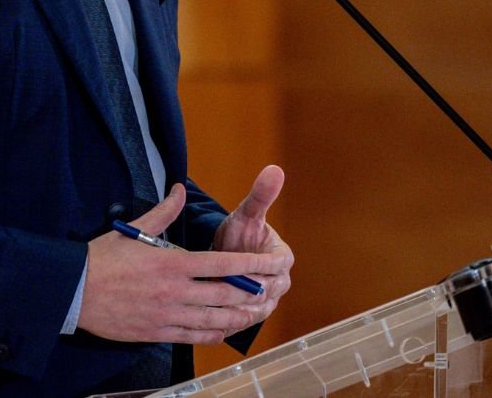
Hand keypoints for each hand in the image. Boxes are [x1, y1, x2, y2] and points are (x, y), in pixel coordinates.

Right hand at [78, 183, 289, 344]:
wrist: (74, 292)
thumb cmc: (103, 258)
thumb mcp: (134, 229)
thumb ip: (164, 211)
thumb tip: (180, 189)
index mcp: (173, 263)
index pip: (223, 262)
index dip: (251, 264)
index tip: (271, 263)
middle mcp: (175, 291)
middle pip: (225, 293)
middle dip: (251, 292)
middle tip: (269, 289)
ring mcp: (168, 315)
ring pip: (214, 319)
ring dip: (238, 316)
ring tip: (254, 312)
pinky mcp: (157, 333)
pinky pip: (193, 337)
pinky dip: (213, 334)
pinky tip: (223, 330)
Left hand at [210, 165, 293, 326]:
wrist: (227, 255)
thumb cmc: (239, 233)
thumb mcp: (247, 214)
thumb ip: (260, 195)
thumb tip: (275, 169)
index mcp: (282, 259)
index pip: (275, 266)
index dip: (255, 266)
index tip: (234, 262)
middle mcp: (279, 284)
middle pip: (264, 291)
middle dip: (242, 288)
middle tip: (217, 284)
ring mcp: (267, 303)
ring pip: (253, 310)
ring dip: (233, 307)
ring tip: (210, 301)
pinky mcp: (252, 316)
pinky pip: (242, 322)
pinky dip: (227, 320)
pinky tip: (208, 316)